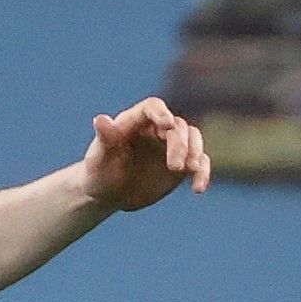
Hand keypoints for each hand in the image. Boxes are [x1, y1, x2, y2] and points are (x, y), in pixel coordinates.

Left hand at [83, 96, 211, 209]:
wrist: (108, 193)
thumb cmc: (98, 171)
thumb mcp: (98, 158)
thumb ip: (104, 138)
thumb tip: (100, 119)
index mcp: (134, 122)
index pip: (152, 108)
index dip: (161, 113)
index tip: (167, 125)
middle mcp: (156, 129)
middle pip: (177, 127)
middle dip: (179, 144)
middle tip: (174, 166)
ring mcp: (171, 145)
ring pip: (193, 139)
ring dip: (196, 152)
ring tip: (191, 169)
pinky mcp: (182, 163)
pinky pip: (199, 163)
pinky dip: (202, 172)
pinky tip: (198, 188)